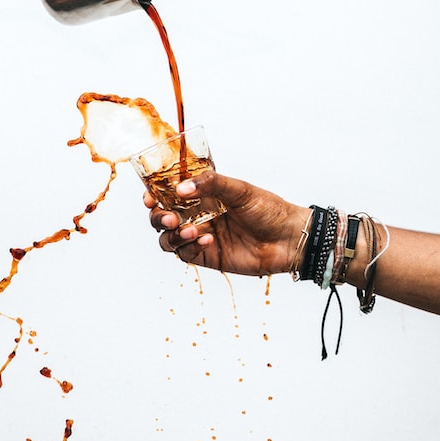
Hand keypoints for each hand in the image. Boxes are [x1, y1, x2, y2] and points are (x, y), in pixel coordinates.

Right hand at [145, 170, 306, 276]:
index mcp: (204, 194)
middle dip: (159, 217)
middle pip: (163, 217)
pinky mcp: (207, 256)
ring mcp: (201, 236)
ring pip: (169, 238)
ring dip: (171, 234)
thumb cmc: (269, 210)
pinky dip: (189, 247)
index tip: (149, 196)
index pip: (170, 193)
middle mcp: (198, 214)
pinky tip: (205, 240)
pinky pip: (185, 254)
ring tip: (188, 229)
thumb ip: (211, 184)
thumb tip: (182, 188)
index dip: (154, 195)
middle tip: (169, 217)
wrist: (289, 239)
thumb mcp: (240, 189)